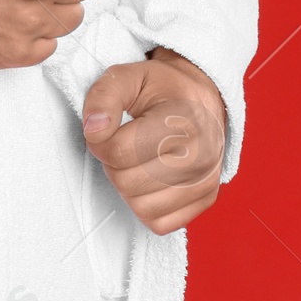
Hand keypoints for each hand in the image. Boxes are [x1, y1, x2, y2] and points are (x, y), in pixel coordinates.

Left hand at [81, 49, 226, 235]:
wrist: (202, 97)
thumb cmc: (163, 88)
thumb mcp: (128, 77)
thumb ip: (104, 97)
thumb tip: (94, 130)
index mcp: (183, 120)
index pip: (119, 151)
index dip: (100, 141)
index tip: (108, 129)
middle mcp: (201, 154)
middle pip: (126, 183)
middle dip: (113, 164)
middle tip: (123, 144)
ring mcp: (206, 180)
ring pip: (141, 208)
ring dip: (127, 187)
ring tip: (137, 161)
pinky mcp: (206, 198)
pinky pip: (160, 223)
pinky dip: (146, 206)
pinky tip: (149, 180)